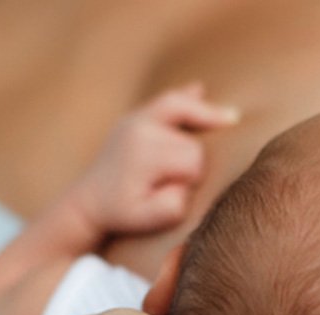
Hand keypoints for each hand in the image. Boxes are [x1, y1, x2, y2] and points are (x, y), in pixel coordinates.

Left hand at [73, 83, 238, 235]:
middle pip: (192, 139)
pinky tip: (200, 89)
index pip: (194, 160)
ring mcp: (136, 119)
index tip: (177, 193)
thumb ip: (173, 205)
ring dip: (204, 119)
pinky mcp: (135, 118)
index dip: (194, 179)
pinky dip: (186, 97)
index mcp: (145, 153)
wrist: (88, 203)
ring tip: (231, 118)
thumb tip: (186, 182)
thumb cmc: (122, 213)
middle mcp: (141, 128)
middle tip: (174, 181)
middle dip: (194, 160)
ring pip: (184, 111)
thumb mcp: (148, 219)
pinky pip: (166, 100)